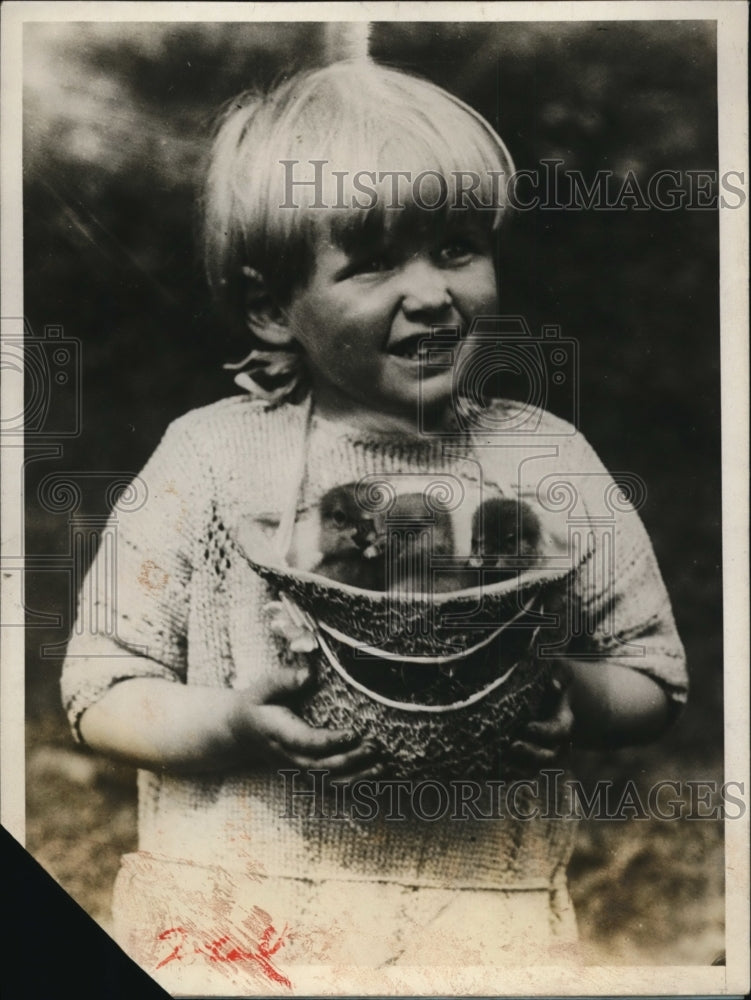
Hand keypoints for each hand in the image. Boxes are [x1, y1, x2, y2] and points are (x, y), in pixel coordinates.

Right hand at [228, 598, 380, 781]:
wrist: (241, 731)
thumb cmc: (258, 704)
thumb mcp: (263, 687)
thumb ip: (284, 680)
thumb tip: (309, 673)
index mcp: (279, 734)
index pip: (306, 742)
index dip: (330, 741)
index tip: (353, 732)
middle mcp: (289, 757)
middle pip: (322, 767)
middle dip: (350, 760)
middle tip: (374, 746)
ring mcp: (298, 769)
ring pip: (328, 783)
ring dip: (357, 778)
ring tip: (382, 767)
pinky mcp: (307, 774)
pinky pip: (331, 787)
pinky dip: (354, 787)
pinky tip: (375, 777)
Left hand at [506, 665, 573, 773]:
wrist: (555, 701)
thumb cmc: (551, 680)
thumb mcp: (558, 673)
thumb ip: (558, 676)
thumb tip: (553, 684)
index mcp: (563, 721)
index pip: (557, 730)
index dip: (543, 731)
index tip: (527, 727)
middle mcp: (556, 742)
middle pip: (548, 756)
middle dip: (531, 753)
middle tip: (511, 746)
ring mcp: (542, 753)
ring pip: (534, 768)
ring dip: (518, 768)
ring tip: (499, 764)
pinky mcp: (528, 759)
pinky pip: (519, 772)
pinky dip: (506, 774)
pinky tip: (489, 772)